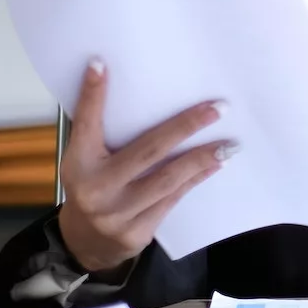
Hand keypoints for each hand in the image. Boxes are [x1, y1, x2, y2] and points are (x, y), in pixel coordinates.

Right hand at [57, 59, 235, 274]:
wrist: (86, 242)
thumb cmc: (93, 188)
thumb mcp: (86, 160)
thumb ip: (104, 134)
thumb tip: (130, 87)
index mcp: (78, 163)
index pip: (86, 123)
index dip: (92, 95)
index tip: (101, 64)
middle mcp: (96, 188)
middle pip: (148, 151)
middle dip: (185, 127)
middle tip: (216, 109)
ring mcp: (116, 213)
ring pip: (168, 179)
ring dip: (201, 158)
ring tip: (229, 143)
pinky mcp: (137, 231)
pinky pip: (173, 199)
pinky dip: (196, 179)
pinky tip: (215, 164)